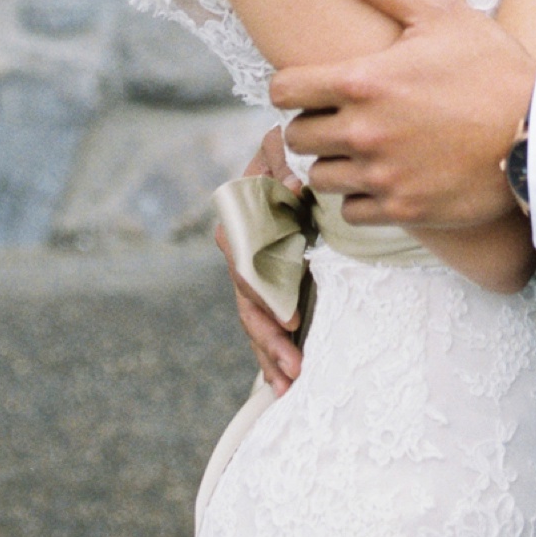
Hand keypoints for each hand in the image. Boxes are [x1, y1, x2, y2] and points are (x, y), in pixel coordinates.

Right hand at [215, 126, 304, 395]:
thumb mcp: (285, 152)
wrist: (293, 166)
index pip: (247, 259)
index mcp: (242, 215)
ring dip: (268, 349)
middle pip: (248, 297)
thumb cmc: (291, 158)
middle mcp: (239, 246)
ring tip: (290, 379)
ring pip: (251, 315)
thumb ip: (283, 163)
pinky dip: (267, 353)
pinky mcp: (261, 289)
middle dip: (269, 330)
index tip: (292, 319)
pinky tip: (280, 384)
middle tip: (295, 358)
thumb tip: (296, 185)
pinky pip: (258, 323)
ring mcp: (248, 271)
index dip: (267, 290)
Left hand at [271, 0, 535, 230]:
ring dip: (333, 162)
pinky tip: (383, 175)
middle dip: (311, 123)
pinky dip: (360, 196)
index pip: (284, 91)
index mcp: (364, 81)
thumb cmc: (491, 64)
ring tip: (361, 146)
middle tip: (339, 115)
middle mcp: (365, 132)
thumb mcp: (437, 11)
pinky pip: (351, 213)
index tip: (308, 85)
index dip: (290, 85)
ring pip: (319, 178)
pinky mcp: (404, 208)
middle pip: (296, 138)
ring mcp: (383, 175)